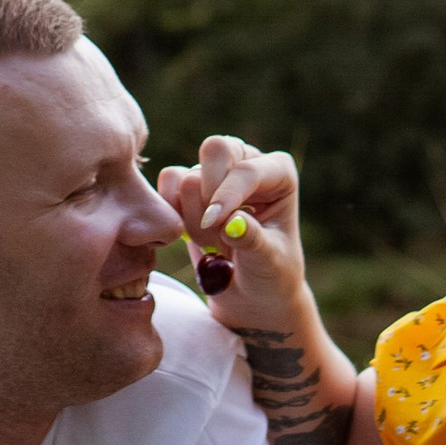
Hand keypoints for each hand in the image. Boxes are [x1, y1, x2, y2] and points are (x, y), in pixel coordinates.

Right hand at [156, 137, 306, 326]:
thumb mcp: (270, 263)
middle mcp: (247, 162)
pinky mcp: (188, 187)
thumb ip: (252, 240)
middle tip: (215, 232)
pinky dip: (172, 213)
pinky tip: (191, 237)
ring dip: (192, 216)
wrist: (252, 295)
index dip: (226, 195)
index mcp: (278, 172)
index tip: (214, 226)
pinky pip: (167, 184)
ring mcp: (215, 173)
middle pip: (215, 149)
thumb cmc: (271, 275)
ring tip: (213, 244)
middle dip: (207, 195)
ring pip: (186, 174)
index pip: (246, 169)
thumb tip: (230, 223)